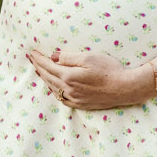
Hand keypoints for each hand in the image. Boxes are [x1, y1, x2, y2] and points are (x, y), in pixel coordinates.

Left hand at [24, 45, 152, 109]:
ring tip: (39, 70)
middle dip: (38, 67)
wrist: (125, 88)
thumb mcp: (89, 57)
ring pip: (53, 89)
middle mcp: (69, 90)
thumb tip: (52, 57)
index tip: (31, 52)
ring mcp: (75, 99)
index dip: (39, 59)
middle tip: (31, 59)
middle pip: (48, 77)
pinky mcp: (81, 104)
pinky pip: (62, 98)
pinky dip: (54, 90)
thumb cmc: (109, 69)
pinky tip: (53, 86)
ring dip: (44, 79)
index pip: (48, 66)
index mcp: (69, 77)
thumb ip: (68, 57)